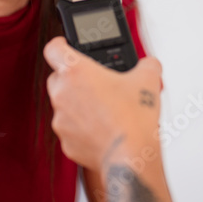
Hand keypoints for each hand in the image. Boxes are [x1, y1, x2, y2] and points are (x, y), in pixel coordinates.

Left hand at [43, 36, 162, 170]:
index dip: (60, 45)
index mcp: (76, 71)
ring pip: (63, 105)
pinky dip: (82, 127)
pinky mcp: (66, 142)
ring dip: (78, 104)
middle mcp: (62, 94)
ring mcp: (61, 120)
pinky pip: (70, 129)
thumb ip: (147, 64)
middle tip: (95, 82)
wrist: (131, 156)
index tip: (66, 46)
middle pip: (58, 77)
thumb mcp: (149, 79)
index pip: (53, 49)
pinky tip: (102, 129)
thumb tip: (149, 65)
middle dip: (73, 78)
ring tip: (104, 109)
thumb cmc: (134, 118)